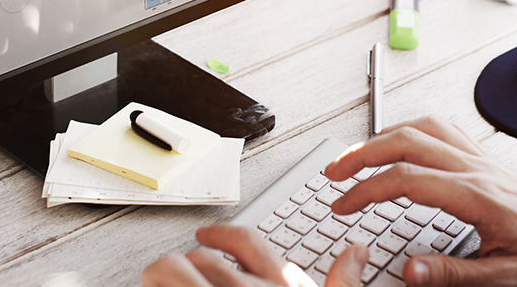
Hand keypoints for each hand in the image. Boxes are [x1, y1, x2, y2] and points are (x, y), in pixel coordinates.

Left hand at [142, 223, 368, 286]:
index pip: (245, 241)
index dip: (220, 234)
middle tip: (182, 275)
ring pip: (169, 270)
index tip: (205, 236)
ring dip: (161, 277)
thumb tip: (356, 253)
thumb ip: (342, 284)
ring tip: (160, 284)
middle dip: (187, 263)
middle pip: (200, 255)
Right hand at [323, 116, 516, 286]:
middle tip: (334, 171)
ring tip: (358, 154)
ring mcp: (483, 161)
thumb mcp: (507, 278)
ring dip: (384, 136)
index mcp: (476, 195)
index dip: (365, 190)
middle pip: (406, 141)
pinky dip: (414, 130)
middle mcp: (476, 169)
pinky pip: (445, 130)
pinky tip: (404, 142)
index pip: (405, 179)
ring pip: (424, 128)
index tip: (342, 205)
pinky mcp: (489, 162)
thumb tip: (408, 269)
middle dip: (362, 153)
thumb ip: (453, 274)